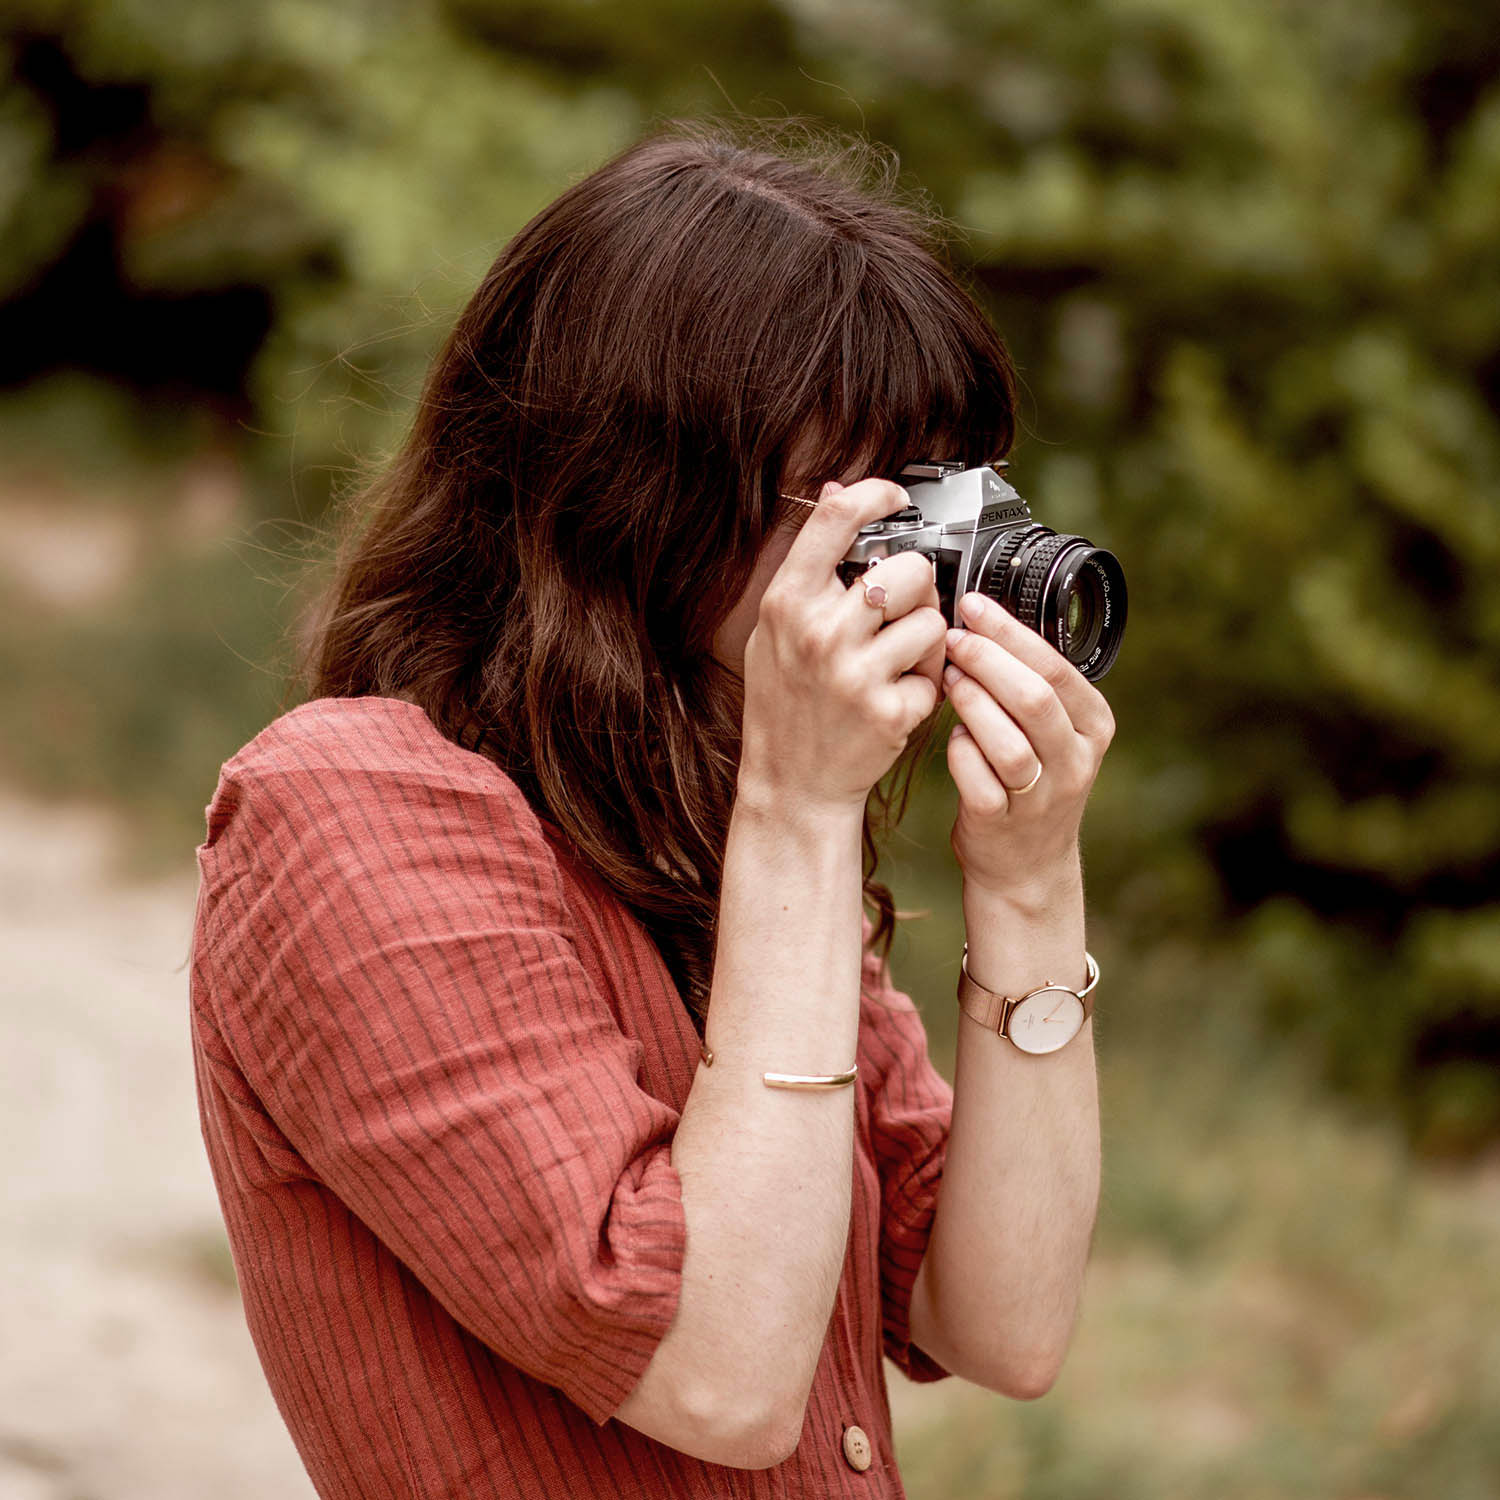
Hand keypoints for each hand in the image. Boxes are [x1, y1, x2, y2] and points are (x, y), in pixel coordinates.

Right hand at [739, 480, 947, 814]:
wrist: (793, 784)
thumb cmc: (785, 703)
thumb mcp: (775, 629)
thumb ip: (807, 566)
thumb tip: (835, 493)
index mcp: (787, 603)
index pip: (836, 518)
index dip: (876, 494)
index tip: (895, 496)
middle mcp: (819, 633)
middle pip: (908, 568)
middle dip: (915, 587)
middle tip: (900, 612)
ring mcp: (855, 674)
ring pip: (932, 619)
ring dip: (927, 637)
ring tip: (899, 659)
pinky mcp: (889, 710)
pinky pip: (937, 670)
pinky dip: (927, 682)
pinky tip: (898, 694)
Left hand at [942, 591, 1115, 899]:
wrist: (1026, 864)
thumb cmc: (1029, 778)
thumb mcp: (1051, 730)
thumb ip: (1031, 683)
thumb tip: (981, 618)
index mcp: (1093, 724)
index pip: (1055, 668)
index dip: (1009, 633)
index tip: (972, 605)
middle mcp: (1075, 760)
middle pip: (1034, 699)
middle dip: (987, 660)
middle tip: (953, 638)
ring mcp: (1041, 797)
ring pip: (1009, 743)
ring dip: (972, 705)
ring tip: (948, 680)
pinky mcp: (1003, 823)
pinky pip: (979, 782)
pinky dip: (961, 754)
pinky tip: (952, 737)